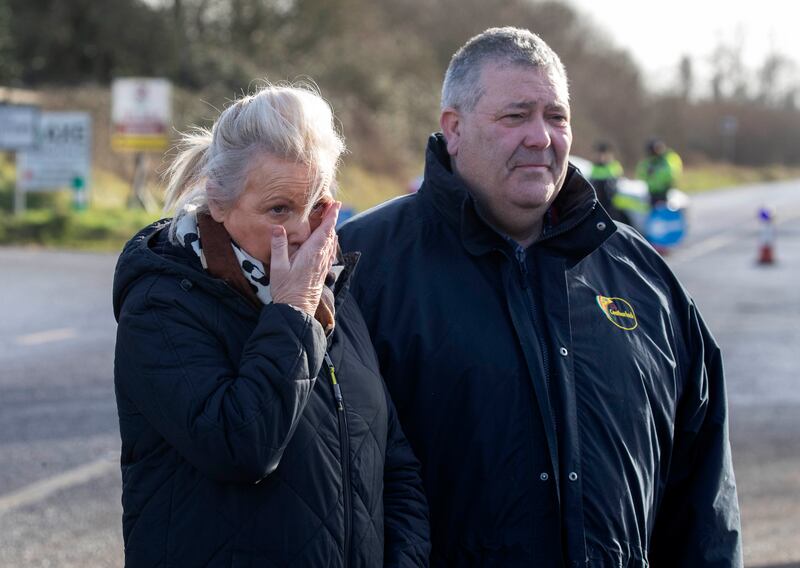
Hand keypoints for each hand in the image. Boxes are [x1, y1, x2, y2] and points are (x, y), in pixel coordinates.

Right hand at [269, 202, 339, 316]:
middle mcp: (321, 257)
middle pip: (330, 234)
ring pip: (331, 243)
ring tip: (331, 219)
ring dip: (332, 230)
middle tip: (333, 206)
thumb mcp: (278, 267)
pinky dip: (331, 242)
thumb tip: (277, 228)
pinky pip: (330, 253)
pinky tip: (330, 242)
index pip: (325, 230)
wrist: (297, 309)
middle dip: (332, 219)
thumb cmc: (286, 289)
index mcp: (312, 253)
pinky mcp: (322, 272)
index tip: (336, 204)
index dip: (331, 216)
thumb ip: (279, 246)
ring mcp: (323, 265)